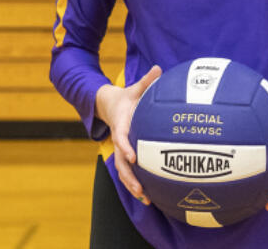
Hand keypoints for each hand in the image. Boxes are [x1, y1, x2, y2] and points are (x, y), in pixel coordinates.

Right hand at [96, 65, 161, 204]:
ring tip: (146, 199)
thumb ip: (146, 81)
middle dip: (129, 177)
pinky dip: (136, 184)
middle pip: (120, 162)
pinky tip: (149, 198)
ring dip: (132, 186)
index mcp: (120, 124)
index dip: (125, 147)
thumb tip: (158, 68)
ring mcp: (121, 149)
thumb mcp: (135, 88)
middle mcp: (119, 140)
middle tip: (140, 189)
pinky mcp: (125, 155)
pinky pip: (128, 172)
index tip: (133, 157)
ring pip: (123, 171)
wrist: (110, 105)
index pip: (121, 138)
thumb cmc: (127, 97)